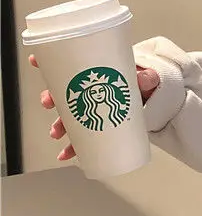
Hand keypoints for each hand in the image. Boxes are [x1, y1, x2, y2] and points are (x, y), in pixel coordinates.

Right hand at [29, 54, 158, 160]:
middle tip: (48, 103)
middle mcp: (88, 92)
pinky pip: (81, 138)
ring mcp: (91, 110)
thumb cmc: (143, 84)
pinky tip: (64, 155)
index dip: (50, 63)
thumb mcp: (146, 77)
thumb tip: (145, 80)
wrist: (152, 100)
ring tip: (56, 133)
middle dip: (51, 98)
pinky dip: (72, 147)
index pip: (68, 66)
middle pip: (63, 93)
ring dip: (58, 125)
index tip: (35, 60)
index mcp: (95, 76)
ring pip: (68, 117)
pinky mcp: (98, 125)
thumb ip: (147, 78)